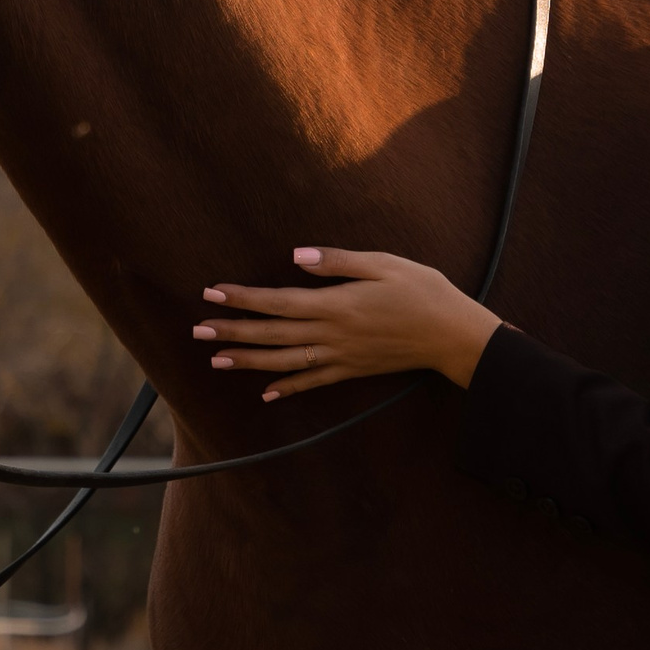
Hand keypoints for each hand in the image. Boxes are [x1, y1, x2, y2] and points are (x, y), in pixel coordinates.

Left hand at [192, 248, 502, 397]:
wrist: (453, 335)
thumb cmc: (422, 291)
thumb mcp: (384, 263)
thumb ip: (338, 261)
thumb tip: (297, 256)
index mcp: (336, 304)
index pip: (277, 302)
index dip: (243, 299)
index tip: (212, 294)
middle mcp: (332, 335)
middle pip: (272, 335)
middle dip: (233, 332)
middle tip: (197, 330)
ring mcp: (341, 357)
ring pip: (285, 362)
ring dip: (248, 361)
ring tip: (216, 359)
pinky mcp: (352, 370)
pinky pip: (313, 382)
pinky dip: (287, 387)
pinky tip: (265, 393)